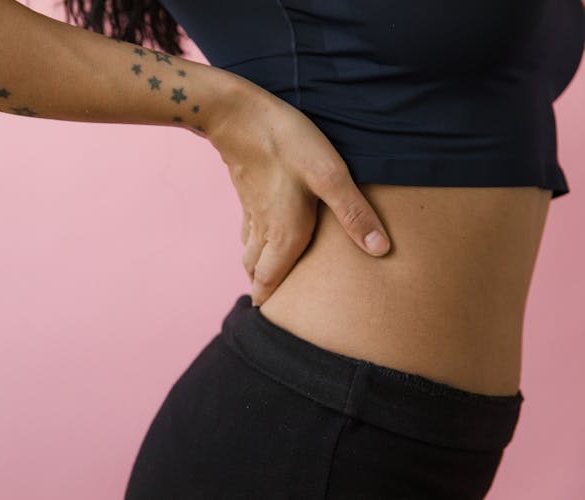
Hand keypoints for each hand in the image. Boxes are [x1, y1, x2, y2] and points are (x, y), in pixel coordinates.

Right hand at [206, 82, 390, 306]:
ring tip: (263, 277)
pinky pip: (246, 231)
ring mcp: (252, 211)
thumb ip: (355, 214)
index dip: (268, 300)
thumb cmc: (288, 144)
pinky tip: (258, 236)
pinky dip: (250, 244)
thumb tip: (381, 251)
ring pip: (248, 251)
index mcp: (284, 233)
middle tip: (268, 303)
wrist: (239, 116)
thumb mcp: (330, 176)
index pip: (270, 280)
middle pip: (256, 270)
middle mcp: (264, 229)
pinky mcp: (247, 193)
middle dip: (261, 288)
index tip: (266, 318)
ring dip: (255, 268)